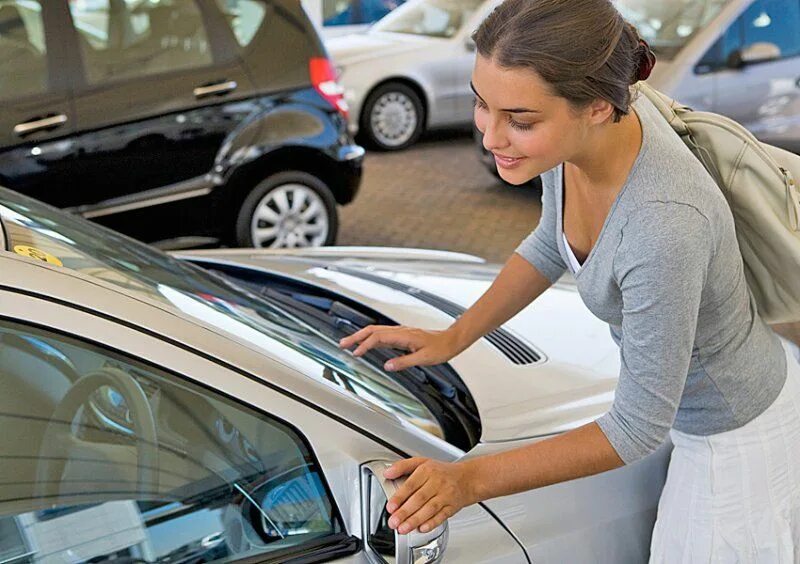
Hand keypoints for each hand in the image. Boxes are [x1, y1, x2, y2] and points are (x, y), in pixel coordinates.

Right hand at [338, 325, 459, 371]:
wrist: (451, 340)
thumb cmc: (440, 348)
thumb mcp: (423, 358)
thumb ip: (404, 362)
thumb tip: (387, 366)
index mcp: (403, 335)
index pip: (378, 337)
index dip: (365, 344)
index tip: (356, 352)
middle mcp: (400, 331)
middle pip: (372, 330)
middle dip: (356, 336)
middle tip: (342, 344)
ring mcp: (400, 333)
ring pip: (376, 332)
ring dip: (361, 337)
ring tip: (349, 344)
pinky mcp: (401, 336)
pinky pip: (382, 335)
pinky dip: (370, 339)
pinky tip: (366, 345)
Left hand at [382, 457, 476, 534]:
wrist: (467, 478)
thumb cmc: (441, 472)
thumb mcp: (421, 462)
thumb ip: (402, 466)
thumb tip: (387, 472)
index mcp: (427, 470)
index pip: (411, 484)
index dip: (400, 496)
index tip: (390, 507)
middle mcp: (437, 482)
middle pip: (420, 498)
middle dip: (405, 512)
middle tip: (393, 522)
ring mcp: (446, 495)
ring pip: (430, 509)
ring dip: (415, 520)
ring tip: (403, 528)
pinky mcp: (453, 507)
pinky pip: (442, 516)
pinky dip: (432, 523)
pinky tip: (422, 528)